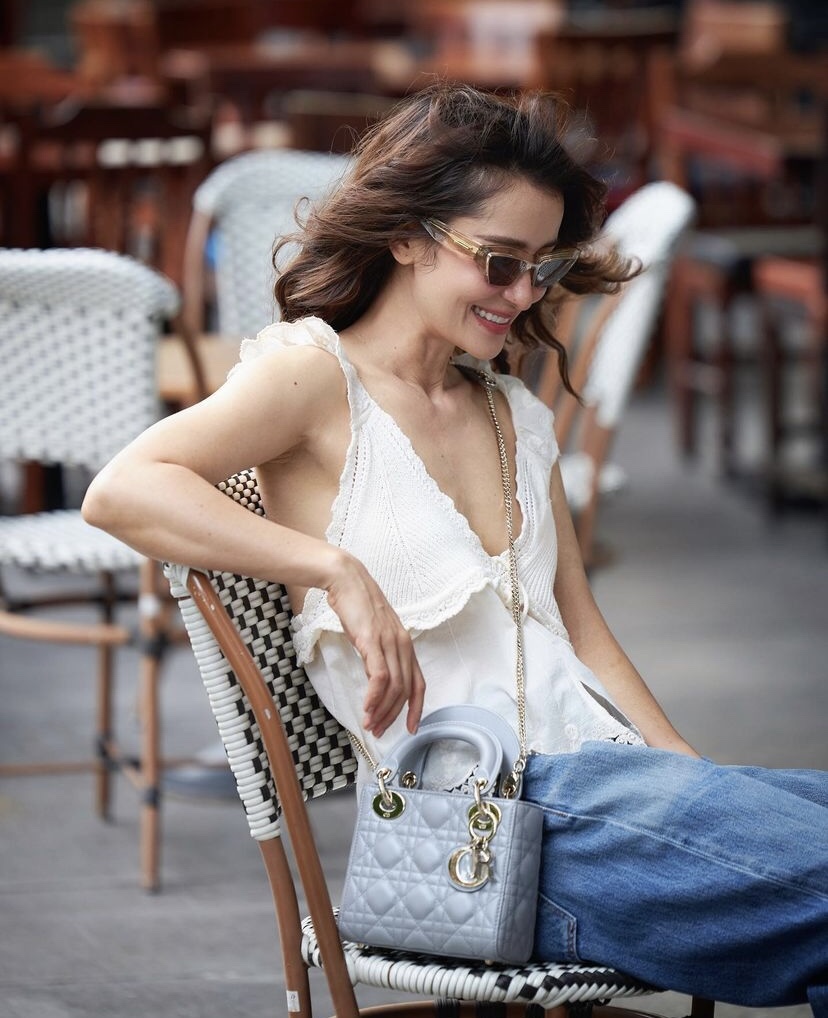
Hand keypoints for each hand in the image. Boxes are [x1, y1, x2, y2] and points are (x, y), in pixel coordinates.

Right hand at [326, 555, 424, 737]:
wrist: (346, 580)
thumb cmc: (358, 606)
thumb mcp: (372, 635)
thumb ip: (377, 657)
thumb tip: (375, 682)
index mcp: (405, 644)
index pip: (418, 683)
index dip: (417, 708)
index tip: (411, 728)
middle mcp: (402, 644)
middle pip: (406, 690)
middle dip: (394, 716)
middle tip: (380, 731)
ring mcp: (389, 642)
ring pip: (394, 686)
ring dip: (382, 710)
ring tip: (370, 724)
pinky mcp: (372, 640)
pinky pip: (379, 676)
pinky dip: (374, 696)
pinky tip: (367, 708)